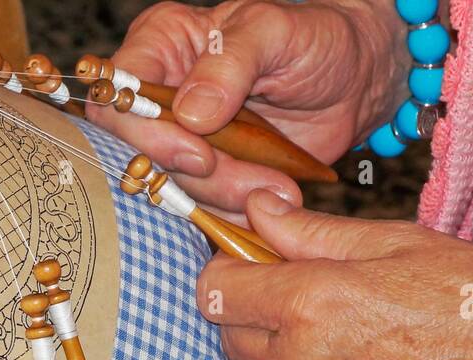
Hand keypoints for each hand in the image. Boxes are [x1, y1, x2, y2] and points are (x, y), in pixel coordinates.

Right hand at [86, 0, 405, 212]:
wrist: (354, 82)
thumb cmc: (315, 40)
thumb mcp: (275, 34)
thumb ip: (229, 65)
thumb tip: (190, 112)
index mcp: (162, 45)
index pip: (118, 97)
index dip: (147, 133)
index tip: (200, 153)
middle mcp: (162, 95)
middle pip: (139, 153)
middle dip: (195, 176)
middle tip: (248, 179)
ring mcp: (182, 140)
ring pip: (172, 188)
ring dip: (224, 197)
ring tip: (275, 183)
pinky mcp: (207, 176)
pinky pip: (201, 207)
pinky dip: (236, 212)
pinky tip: (272, 191)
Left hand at [199, 191, 472, 359]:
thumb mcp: (395, 244)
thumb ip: (310, 233)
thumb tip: (255, 208)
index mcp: (308, 304)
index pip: (214, 291)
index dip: (227, 272)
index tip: (249, 266)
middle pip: (232, 338)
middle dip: (257, 316)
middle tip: (312, 303)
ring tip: (361, 346)